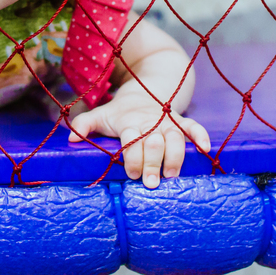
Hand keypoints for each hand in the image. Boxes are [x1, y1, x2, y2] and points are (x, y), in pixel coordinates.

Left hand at [67, 82, 210, 188]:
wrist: (143, 91)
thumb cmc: (119, 112)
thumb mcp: (100, 114)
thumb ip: (84, 125)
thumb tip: (69, 138)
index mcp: (129, 122)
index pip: (131, 139)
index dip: (131, 156)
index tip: (131, 174)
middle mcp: (150, 122)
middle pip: (154, 141)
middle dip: (152, 162)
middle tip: (151, 182)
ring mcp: (167, 121)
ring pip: (175, 137)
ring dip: (175, 155)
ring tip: (173, 175)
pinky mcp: (180, 120)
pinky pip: (193, 126)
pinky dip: (200, 135)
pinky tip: (205, 149)